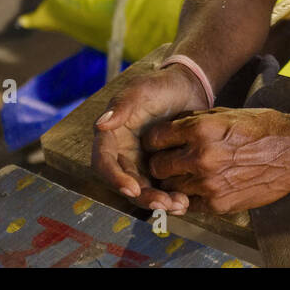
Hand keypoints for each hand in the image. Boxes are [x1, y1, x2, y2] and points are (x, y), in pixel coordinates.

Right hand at [92, 65, 207, 213]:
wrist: (189, 88)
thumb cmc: (161, 85)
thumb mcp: (142, 89)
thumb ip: (122, 106)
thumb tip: (101, 124)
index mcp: (110, 135)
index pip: (103, 162)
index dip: (114, 178)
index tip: (131, 189)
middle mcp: (122, 153)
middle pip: (124, 183)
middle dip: (142, 196)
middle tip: (163, 204)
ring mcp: (140, 162)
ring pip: (143, 190)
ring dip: (158, 201)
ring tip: (179, 205)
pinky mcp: (159, 168)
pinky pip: (160, 188)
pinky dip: (170, 197)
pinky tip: (185, 202)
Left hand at [142, 107, 289, 214]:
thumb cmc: (263, 128)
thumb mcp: (226, 113)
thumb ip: (196, 121)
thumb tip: (173, 126)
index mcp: (200, 129)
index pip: (155, 138)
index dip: (154, 141)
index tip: (158, 143)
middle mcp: (200, 156)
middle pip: (157, 166)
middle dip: (160, 163)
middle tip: (168, 161)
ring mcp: (208, 183)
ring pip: (170, 188)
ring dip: (174, 182)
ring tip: (186, 174)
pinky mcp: (218, 203)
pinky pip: (190, 204)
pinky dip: (191, 196)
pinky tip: (200, 187)